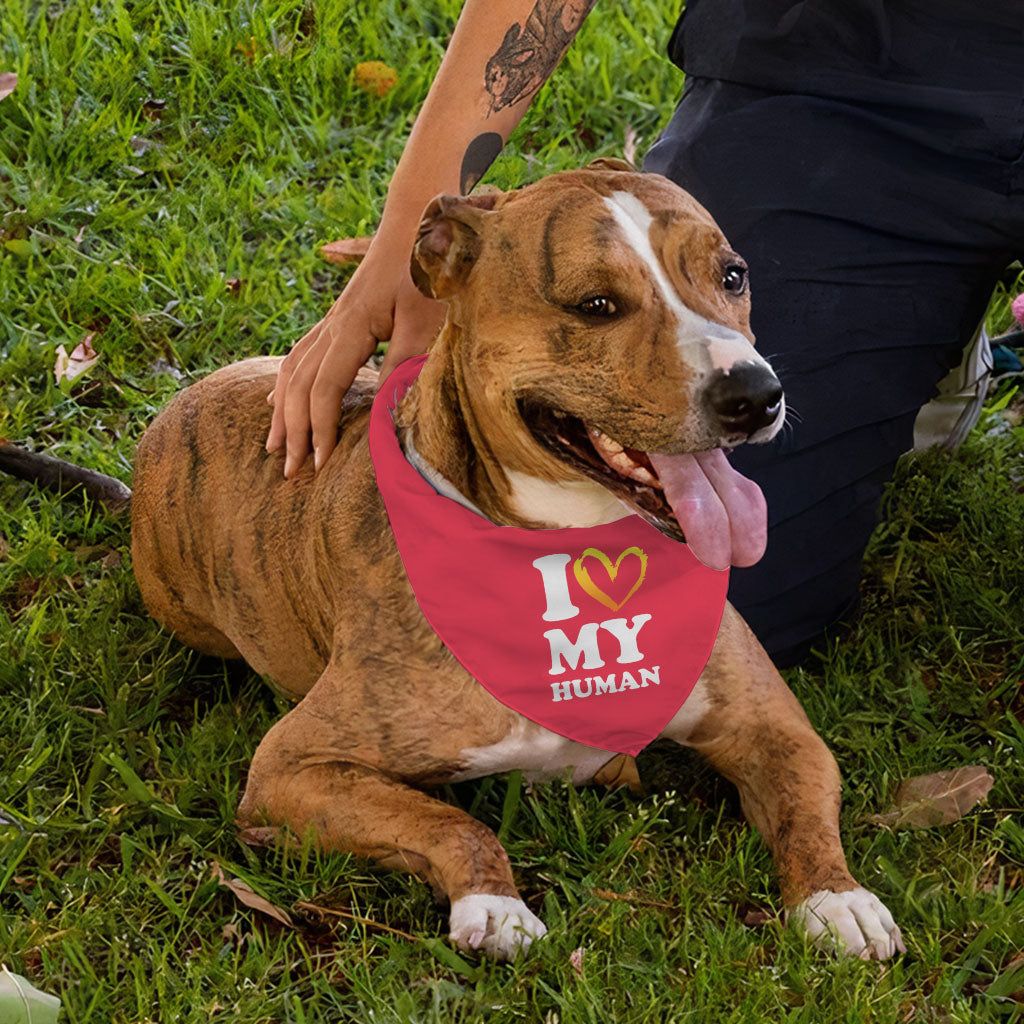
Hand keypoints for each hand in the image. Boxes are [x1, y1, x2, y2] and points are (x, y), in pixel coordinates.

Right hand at [266, 245, 445, 476]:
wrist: (420, 221)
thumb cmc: (428, 269)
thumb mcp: (425, 321)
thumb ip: (405, 366)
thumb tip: (386, 414)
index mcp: (350, 326)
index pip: (324, 389)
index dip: (321, 429)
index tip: (322, 465)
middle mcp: (333, 325)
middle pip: (298, 385)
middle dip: (293, 430)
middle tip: (290, 471)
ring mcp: (332, 320)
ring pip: (292, 370)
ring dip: (283, 411)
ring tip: (275, 446)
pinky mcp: (340, 318)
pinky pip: (300, 355)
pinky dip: (286, 383)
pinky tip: (278, 399)